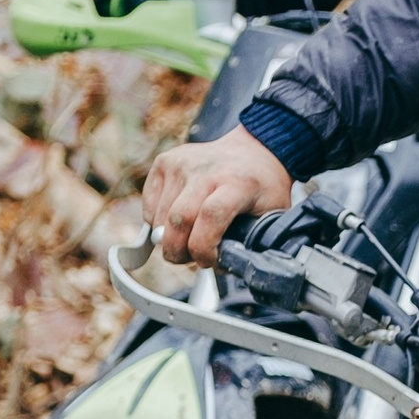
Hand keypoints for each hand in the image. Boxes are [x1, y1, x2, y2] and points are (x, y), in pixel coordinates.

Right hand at [142, 126, 294, 265]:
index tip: (209, 261)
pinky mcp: (163, 162)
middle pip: (178, 220)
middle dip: (178, 251)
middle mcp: (206, 170)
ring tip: (189, 237)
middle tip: (190, 259)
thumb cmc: (261, 190)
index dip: (204, 248)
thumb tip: (220, 267)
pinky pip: (148, 208)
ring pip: (159, 219)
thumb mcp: (270, 216)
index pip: (211, 216)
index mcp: (238, 183)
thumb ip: (249, 243)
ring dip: (169, 239)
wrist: (251, 152)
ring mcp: (181, 163)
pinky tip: (179, 220)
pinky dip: (157, 224)